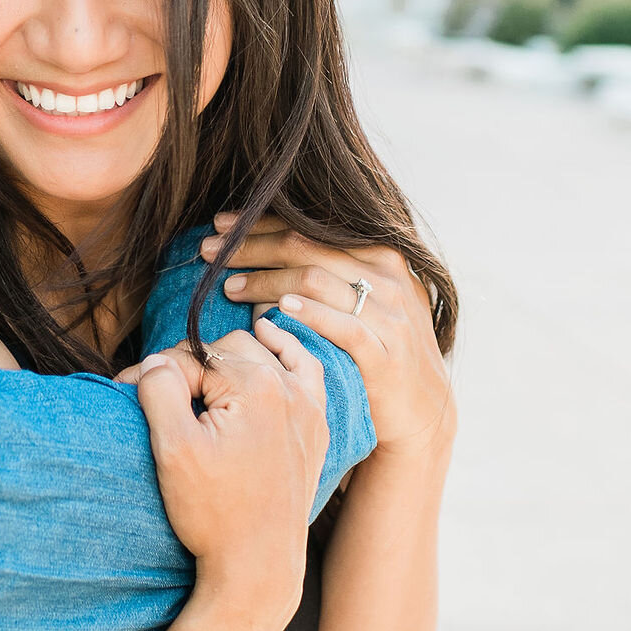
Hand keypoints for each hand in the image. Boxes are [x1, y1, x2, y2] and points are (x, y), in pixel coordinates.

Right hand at [135, 318, 322, 630]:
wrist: (258, 565)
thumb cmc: (214, 512)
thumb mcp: (173, 449)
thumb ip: (160, 390)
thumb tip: (156, 361)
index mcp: (254, 386)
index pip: (190, 357)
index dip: (154, 374)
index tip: (129, 392)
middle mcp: (288, 388)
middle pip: (226, 348)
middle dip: (193, 365)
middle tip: (164, 398)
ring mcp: (307, 407)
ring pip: (265, 352)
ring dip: (234, 356)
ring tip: (203, 371)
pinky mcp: (315, 427)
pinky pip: (306, 369)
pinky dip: (288, 351)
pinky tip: (271, 341)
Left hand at [205, 219, 453, 466]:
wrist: (420, 407)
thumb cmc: (379, 348)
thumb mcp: (367, 300)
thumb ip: (331, 272)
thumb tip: (268, 247)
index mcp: (380, 254)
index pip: (311, 226)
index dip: (261, 223)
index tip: (222, 225)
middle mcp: (387, 276)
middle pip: (305, 247)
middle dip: (251, 246)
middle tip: (209, 250)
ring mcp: (390, 314)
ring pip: (316, 280)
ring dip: (266, 280)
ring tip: (229, 286)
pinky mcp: (386, 352)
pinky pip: (344, 326)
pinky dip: (310, 313)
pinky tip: (278, 309)